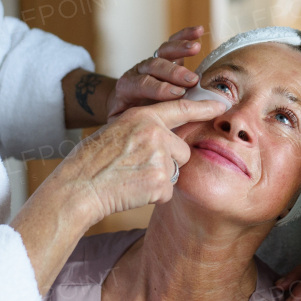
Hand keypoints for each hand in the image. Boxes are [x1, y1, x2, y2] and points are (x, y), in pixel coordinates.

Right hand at [53, 97, 225, 221]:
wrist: (79, 187)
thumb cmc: (92, 161)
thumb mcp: (116, 130)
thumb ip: (144, 129)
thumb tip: (166, 136)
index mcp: (143, 116)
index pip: (181, 109)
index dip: (204, 107)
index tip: (221, 103)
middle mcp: (155, 133)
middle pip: (182, 150)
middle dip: (169, 162)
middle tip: (138, 168)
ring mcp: (159, 157)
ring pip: (175, 172)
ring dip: (159, 180)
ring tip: (131, 179)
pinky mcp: (161, 182)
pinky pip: (167, 192)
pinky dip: (153, 196)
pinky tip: (132, 191)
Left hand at [106, 26, 205, 119]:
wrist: (121, 104)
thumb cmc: (127, 119)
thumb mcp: (124, 124)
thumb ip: (135, 125)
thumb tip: (150, 133)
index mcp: (127, 88)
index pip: (142, 84)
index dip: (160, 88)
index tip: (178, 94)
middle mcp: (138, 71)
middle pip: (154, 66)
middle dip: (174, 72)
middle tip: (191, 80)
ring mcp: (151, 63)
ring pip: (163, 51)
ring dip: (180, 48)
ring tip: (196, 48)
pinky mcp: (163, 58)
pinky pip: (172, 44)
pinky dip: (185, 35)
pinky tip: (199, 31)